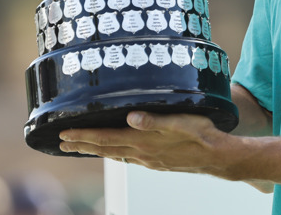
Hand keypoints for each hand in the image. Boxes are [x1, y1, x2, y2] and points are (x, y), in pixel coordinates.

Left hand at [59, 112, 226, 174]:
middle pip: (104, 149)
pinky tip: (114, 152)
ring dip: (95, 150)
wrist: (218, 157)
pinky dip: (113, 153)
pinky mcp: (156, 162)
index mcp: (144, 141)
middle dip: (82, 145)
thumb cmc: (202, 135)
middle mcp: (142, 153)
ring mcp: (149, 160)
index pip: (105, 138)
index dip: (83, 136)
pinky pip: (128, 158)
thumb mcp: (181, 121)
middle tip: (61, 143)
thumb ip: (155, 120)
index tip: (63, 134)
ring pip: (114, 154)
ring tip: (80, 147)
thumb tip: (130, 117)